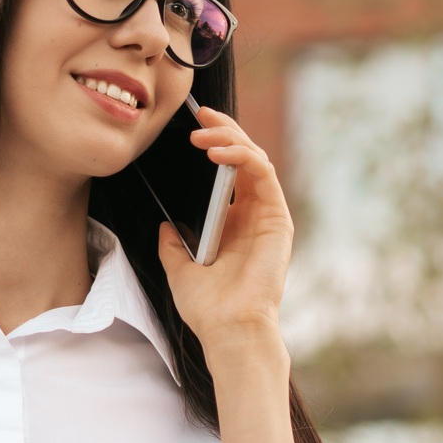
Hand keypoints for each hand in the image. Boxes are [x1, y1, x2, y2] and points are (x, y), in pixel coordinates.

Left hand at [155, 104, 293, 358]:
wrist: (228, 328)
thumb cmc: (208, 307)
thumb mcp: (179, 270)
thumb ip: (173, 246)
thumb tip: (165, 227)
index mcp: (234, 224)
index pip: (228, 172)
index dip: (215, 144)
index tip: (191, 128)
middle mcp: (254, 215)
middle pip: (244, 158)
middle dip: (223, 130)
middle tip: (200, 114)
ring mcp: (268, 215)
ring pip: (255, 159)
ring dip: (230, 138)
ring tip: (203, 133)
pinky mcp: (277, 217)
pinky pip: (263, 174)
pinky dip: (242, 156)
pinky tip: (217, 152)